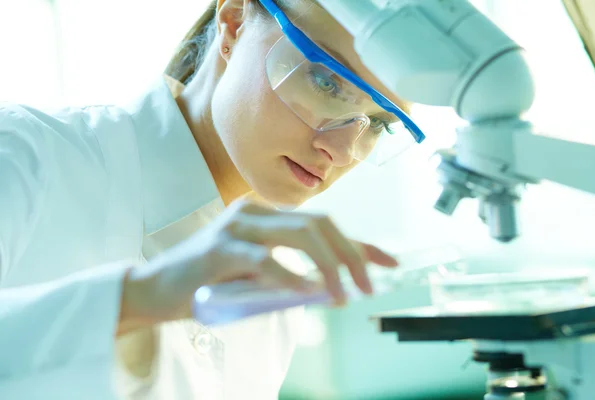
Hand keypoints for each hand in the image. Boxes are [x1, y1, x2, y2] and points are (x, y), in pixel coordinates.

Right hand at [118, 199, 397, 333]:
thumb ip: (291, 274)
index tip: (390, 263)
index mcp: (267, 215)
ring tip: (342, 295)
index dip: (361, 243)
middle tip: (367, 287)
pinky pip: (263, 260)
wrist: (155, 289)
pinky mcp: (218, 250)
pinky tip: (307, 292)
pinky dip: (290, 277)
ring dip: (328, 266)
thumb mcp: (258, 275)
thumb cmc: (209, 283)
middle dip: (352, 254)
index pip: (324, 222)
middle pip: (319, 224)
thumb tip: (332, 286)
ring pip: (299, 234)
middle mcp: (254, 212)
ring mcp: (235, 227)